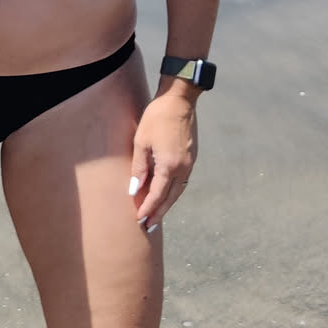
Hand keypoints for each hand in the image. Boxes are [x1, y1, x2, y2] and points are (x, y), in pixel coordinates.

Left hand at [129, 90, 197, 231]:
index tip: (139, 219)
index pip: (157, 194)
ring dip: (167, 204)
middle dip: (159, 213)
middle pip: (170, 198)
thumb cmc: (157, 118)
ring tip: (156, 215)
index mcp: (169, 166)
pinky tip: (166, 195)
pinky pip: (182, 181)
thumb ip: (139, 168)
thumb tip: (134, 190)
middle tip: (149, 226)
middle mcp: (183, 168)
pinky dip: (173, 192)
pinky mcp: (192, 158)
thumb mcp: (141, 142)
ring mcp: (190, 164)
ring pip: (178, 191)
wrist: (179, 101)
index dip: (147, 208)